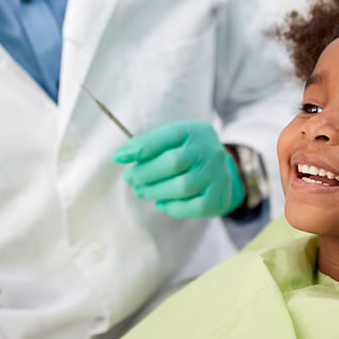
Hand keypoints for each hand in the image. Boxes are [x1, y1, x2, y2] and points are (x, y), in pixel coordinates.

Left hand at [113, 121, 245, 218]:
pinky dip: (173, 207)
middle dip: (145, 173)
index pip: (165, 136)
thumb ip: (148, 145)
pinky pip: (194, 207)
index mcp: (194, 131)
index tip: (118, 157)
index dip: (140, 148)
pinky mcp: (219, 197)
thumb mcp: (171, 141)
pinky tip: (161, 202)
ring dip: (155, 191)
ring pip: (182, 187)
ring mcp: (217, 174)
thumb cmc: (186, 153)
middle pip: (172, 163)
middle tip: (130, 178)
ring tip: (142, 191)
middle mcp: (209, 150)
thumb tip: (119, 156)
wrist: (220, 170)